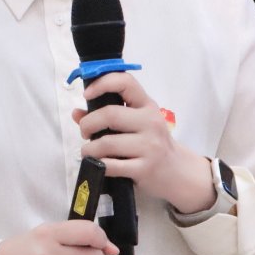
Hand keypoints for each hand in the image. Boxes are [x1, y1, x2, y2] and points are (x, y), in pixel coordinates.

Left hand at [71, 72, 216, 213]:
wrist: (178, 171)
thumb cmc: (152, 144)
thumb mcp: (137, 124)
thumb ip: (108, 116)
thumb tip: (76, 113)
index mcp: (147, 106)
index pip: (125, 82)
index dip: (102, 83)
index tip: (87, 94)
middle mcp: (150, 122)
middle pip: (110, 115)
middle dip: (88, 124)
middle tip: (85, 132)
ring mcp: (149, 147)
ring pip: (106, 143)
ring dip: (89, 149)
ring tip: (89, 152)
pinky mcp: (145, 169)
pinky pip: (111, 166)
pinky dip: (98, 165)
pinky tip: (99, 164)